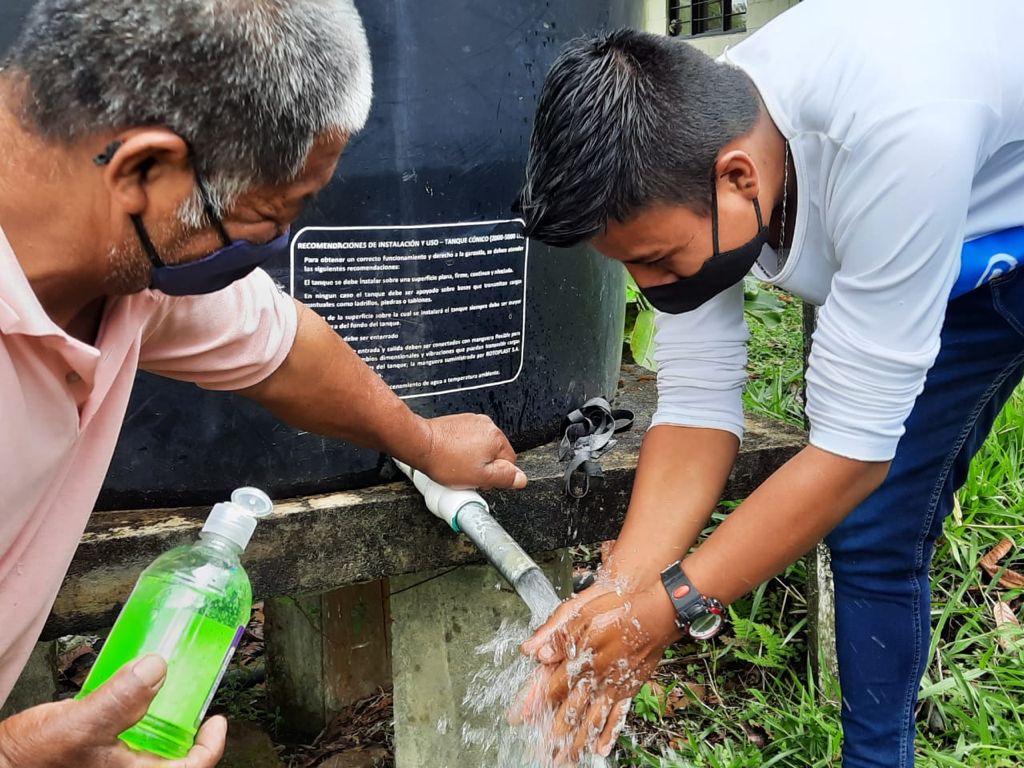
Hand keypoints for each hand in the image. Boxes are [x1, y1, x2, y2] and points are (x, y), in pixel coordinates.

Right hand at [0, 655, 225, 767]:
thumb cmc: (32, 761)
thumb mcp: (81, 726)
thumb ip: (120, 699)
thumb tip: (157, 668)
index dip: (210, 745)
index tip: (216, 720)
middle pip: (172, 752)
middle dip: (185, 724)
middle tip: (192, 696)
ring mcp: (111, 761)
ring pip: (150, 739)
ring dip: (159, 714)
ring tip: (163, 686)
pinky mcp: (96, 750)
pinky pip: (126, 730)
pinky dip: (133, 709)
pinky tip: (128, 688)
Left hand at [417, 413, 526, 488]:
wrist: (419, 444)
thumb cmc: (444, 460)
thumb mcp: (480, 477)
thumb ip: (504, 478)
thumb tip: (521, 479)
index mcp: (496, 437)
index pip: (509, 462)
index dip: (496, 475)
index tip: (481, 479)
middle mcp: (486, 425)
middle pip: (494, 453)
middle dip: (483, 466)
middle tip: (467, 474)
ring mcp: (471, 422)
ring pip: (480, 447)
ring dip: (472, 458)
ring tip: (456, 465)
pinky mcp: (458, 423)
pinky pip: (467, 440)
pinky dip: (461, 450)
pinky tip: (451, 457)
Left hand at [519, 580, 679, 762]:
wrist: (660, 612)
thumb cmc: (621, 608)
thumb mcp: (581, 611)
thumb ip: (556, 633)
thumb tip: (534, 651)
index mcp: (581, 659)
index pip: (551, 687)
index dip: (534, 702)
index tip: (519, 718)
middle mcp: (597, 678)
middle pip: (570, 711)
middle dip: (554, 733)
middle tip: (541, 751)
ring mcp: (615, 686)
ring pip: (591, 720)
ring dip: (577, 741)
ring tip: (565, 759)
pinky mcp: (630, 688)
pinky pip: (617, 717)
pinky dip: (608, 735)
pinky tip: (600, 749)